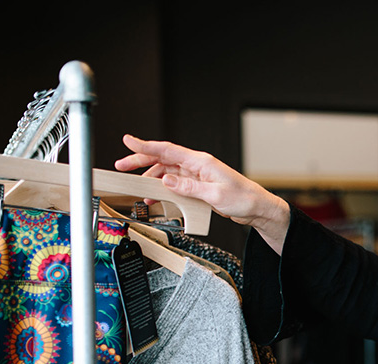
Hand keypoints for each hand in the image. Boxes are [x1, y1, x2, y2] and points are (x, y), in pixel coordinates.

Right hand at [114, 134, 290, 253]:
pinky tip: (156, 196)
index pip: (168, 150)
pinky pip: (175, 183)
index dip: (145, 145)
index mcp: (200, 162)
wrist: (256, 208)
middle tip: (121, 165)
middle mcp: (197, 165)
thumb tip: (167, 180)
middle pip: (163, 159)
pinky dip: (163, 188)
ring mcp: (197, 175)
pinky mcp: (198, 186)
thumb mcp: (214, 195)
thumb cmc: (242, 198)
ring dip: (150, 177)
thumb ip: (189, 188)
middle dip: (140, 161)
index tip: (128, 141)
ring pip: (167, 171)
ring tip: (137, 187)